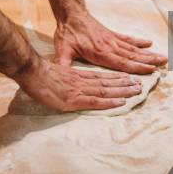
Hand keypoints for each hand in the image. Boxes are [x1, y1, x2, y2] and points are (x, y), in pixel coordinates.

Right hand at [14, 58, 142, 110]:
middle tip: (140, 85)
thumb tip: (72, 81)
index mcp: (79, 75)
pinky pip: (96, 101)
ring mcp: (80, 90)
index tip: (129, 78)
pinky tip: (121, 102)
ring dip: (123, 91)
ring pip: (106, 90)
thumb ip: (68, 76)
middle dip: (125, 84)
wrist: (32, 73)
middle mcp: (83, 82)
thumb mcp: (59, 71)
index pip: (102, 77)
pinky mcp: (75, 100)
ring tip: (136, 90)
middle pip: (108, 83)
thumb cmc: (41, 73)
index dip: (117, 78)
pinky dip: (110, 101)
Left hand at [54, 11, 167, 73]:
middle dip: (149, 61)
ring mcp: (112, 40)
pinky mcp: (111, 34)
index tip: (151, 70)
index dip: (137, 67)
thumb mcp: (62, 50)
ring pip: (133, 48)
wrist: (71, 14)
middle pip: (133, 56)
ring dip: (148, 53)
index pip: (122, 63)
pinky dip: (139, 41)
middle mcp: (110, 46)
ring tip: (163, 57)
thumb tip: (60, 75)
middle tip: (164, 65)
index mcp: (100, 53)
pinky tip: (149, 43)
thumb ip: (63, 64)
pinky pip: (128, 39)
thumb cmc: (67, 33)